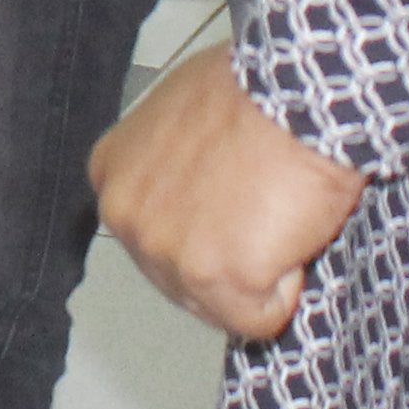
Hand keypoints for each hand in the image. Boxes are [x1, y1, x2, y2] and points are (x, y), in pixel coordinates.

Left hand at [92, 46, 365, 342]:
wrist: (296, 93)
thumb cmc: (257, 90)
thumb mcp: (182, 114)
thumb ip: (172, 164)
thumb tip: (197, 192)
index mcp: (112, 174)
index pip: (155, 237)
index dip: (207, 230)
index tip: (234, 203)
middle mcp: (124, 216)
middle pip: (182, 279)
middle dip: (230, 257)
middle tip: (264, 204)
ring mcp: (162, 250)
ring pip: (221, 305)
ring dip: (261, 270)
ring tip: (275, 209)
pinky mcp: (210, 277)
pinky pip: (260, 318)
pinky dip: (289, 289)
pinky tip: (288, 231)